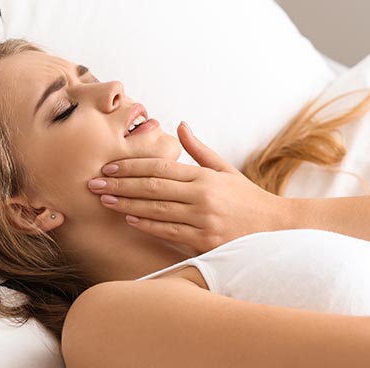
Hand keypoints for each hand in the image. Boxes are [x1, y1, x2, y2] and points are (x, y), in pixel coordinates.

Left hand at [89, 122, 289, 252]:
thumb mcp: (225, 170)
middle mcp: (202, 197)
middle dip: (120, 185)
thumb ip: (200, 150)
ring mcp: (204, 220)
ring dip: (127, 205)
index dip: (132, 167)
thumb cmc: (248, 199)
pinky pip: (170, 231)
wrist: (276, 228)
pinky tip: (129, 220)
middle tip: (93, 184)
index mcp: (204, 177)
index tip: (109, 167)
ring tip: (104, 201)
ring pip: (157, 210)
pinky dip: (148, 225)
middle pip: (152, 188)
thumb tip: (180, 124)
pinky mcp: (206, 241)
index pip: (160, 168)